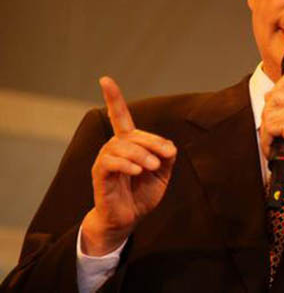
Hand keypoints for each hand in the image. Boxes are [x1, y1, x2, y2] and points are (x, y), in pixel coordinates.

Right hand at [81, 76, 176, 255]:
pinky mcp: (100, 175)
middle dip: (151, 142)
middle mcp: (114, 148)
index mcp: (129, 144)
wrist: (129, 219)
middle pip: (131, 134)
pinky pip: (109, 162)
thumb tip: (169, 147)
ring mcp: (105, 160)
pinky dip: (126, 163)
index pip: (120, 117)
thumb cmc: (143, 194)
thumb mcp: (162, 173)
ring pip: (121, 146)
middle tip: (165, 158)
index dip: (113, 98)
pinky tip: (137, 170)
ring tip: (152, 167)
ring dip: (141, 154)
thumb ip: (166, 157)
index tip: (105, 79)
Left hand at [260, 72, 283, 196]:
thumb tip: (269, 96)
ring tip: (277, 141)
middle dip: (269, 115)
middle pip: (275, 94)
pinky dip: (267, 141)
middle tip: (277, 131)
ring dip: (267, 130)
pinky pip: (269, 126)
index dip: (277, 93)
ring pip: (269, 110)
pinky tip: (277, 148)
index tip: (278, 111)